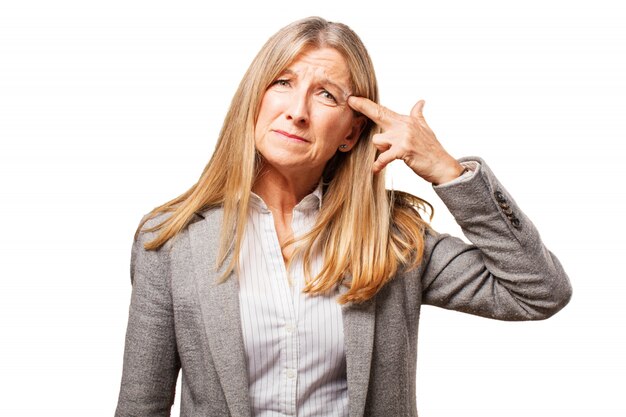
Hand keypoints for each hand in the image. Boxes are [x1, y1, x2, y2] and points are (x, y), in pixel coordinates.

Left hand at [347, 96, 463, 184]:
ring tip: (392, 154)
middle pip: (379, 114)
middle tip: (351, 101)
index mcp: (406, 121)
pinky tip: (375, 169)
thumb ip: (418, 115)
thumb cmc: (432, 150)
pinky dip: (378, 164)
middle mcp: (404, 126)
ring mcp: (404, 137)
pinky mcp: (404, 150)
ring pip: (377, 140)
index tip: (354, 98)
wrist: (443, 165)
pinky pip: (383, 157)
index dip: (368, 104)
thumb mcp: (425, 129)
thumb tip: (421, 102)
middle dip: (364, 107)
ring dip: (381, 149)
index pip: (383, 110)